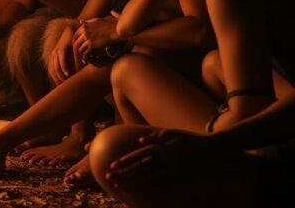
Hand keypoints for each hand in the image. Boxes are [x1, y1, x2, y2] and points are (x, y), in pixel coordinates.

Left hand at [47, 24, 77, 84]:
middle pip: (52, 71)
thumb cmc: (74, 46)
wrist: (73, 32)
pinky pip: (61, 60)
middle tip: (65, 87)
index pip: (52, 73)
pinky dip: (64, 68)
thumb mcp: (71, 58)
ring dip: (61, 76)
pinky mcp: (61, 48)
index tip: (62, 88)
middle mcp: (52, 56)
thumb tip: (72, 78)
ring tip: (67, 82)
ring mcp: (55, 52)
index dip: (56, 81)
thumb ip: (70, 66)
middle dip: (58, 80)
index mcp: (53, 58)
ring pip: (56, 67)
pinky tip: (69, 73)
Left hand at [73, 16, 118, 58]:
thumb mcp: (96, 20)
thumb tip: (80, 22)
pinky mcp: (92, 45)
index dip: (75, 43)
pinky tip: (87, 60)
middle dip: (76, 50)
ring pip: (79, 49)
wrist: (117, 30)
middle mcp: (84, 32)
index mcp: (84, 26)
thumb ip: (88, 22)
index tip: (78, 48)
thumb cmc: (109, 25)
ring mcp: (87, 38)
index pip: (75, 36)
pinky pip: (85, 53)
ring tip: (83, 59)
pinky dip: (85, 58)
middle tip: (79, 55)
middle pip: (75, 43)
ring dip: (81, 55)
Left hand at [105, 129, 224, 183]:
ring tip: (118, 185)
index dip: (124, 161)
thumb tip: (140, 141)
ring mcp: (171, 168)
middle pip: (139, 167)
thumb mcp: (173, 133)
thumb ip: (156, 137)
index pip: (138, 155)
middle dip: (123, 172)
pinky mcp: (180, 176)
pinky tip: (140, 189)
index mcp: (160, 147)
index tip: (111, 166)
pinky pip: (162, 182)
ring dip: (132, 180)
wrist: (214, 149)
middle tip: (108, 176)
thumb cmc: (191, 140)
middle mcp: (163, 157)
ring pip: (148, 176)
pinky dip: (150, 185)